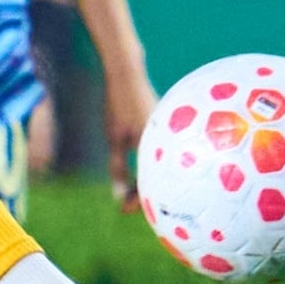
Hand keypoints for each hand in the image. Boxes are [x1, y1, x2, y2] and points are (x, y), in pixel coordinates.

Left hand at [99, 67, 155, 203]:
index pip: (150, 183)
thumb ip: (118, 167)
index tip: (124, 209)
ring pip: (164, 167)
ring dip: (152, 181)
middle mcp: (168, 143)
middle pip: (162, 179)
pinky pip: (165, 156)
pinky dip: (156, 167)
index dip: (137, 200)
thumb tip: (119, 197)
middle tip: (130, 206)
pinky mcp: (168, 131)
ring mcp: (170, 136)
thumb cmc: (118, 104)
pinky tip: (147, 173)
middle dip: (147, 194)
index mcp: (155, 146)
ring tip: (136, 193)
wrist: (128, 74)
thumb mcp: (115, 138)